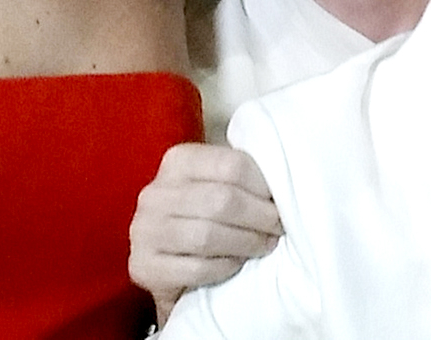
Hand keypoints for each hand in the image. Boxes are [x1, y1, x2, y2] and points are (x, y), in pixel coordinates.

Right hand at [129, 142, 281, 324]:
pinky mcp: (143, 267)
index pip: (232, 165)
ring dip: (246, 243)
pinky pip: (195, 268)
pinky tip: (237, 264)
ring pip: (207, 236)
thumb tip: (287, 183)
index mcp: (178, 161)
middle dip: (260, 217)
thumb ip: (243, 178)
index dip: (264, 185)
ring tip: (265, 245)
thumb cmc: (206, 215)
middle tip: (278, 227)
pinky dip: (224, 268)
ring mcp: (143, 231)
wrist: (169, 260)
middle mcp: (154, 193)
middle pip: (222, 201)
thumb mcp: (220, 185)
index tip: (281, 200)